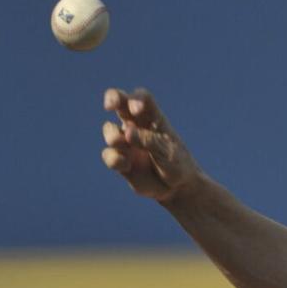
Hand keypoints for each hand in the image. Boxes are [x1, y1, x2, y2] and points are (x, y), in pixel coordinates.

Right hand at [101, 88, 199, 203]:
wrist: (177, 189)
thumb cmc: (177, 164)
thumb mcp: (168, 152)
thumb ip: (149, 141)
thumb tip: (127, 133)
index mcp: (153, 118)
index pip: (142, 98)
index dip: (136, 99)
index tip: (137, 110)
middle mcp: (137, 125)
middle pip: (120, 102)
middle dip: (112, 98)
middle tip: (110, 105)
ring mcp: (126, 142)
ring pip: (109, 130)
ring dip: (113, 136)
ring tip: (122, 143)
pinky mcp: (120, 160)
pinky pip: (109, 155)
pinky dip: (114, 158)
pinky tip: (125, 165)